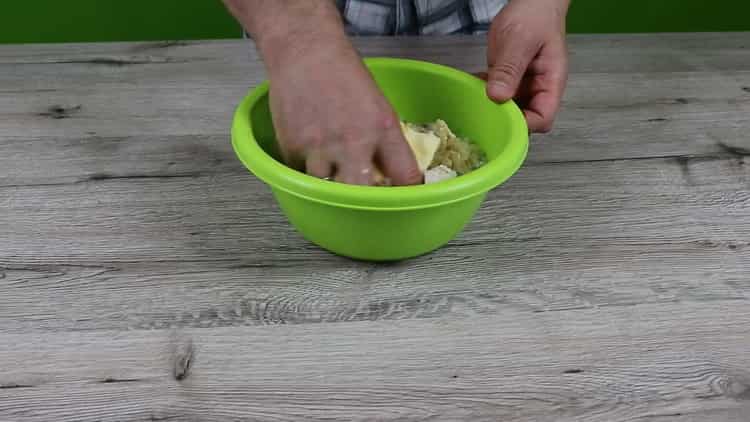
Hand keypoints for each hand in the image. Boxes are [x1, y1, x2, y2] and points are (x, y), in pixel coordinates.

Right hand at [266, 38, 421, 185]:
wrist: (305, 52)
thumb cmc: (344, 75)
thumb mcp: (379, 106)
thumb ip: (386, 142)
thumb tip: (390, 175)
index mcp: (382, 128)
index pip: (405, 176)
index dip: (406, 193)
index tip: (403, 199)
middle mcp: (352, 141)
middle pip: (362, 194)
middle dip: (364, 201)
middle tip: (363, 200)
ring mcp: (319, 147)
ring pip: (327, 190)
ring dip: (331, 187)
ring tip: (332, 173)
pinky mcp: (292, 148)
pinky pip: (302, 175)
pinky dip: (307, 172)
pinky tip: (310, 153)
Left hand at [484, 0, 569, 132]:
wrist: (530, 2)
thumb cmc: (535, 16)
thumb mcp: (520, 41)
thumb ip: (509, 69)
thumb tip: (498, 97)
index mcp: (551, 83)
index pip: (543, 118)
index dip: (524, 125)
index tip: (502, 121)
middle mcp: (537, 89)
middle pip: (525, 119)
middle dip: (504, 120)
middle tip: (483, 112)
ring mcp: (522, 86)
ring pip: (508, 110)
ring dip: (491, 108)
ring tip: (476, 99)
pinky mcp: (507, 80)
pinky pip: (496, 95)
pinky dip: (484, 94)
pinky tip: (474, 85)